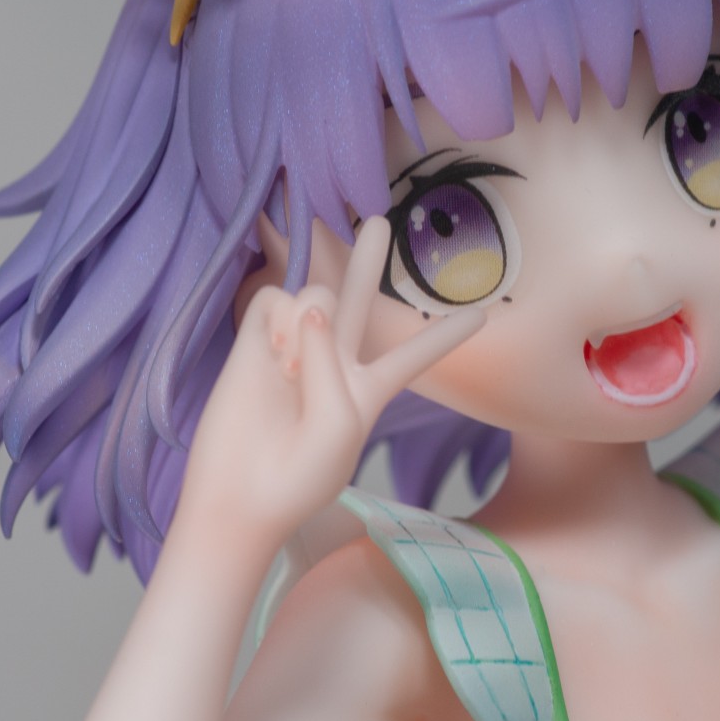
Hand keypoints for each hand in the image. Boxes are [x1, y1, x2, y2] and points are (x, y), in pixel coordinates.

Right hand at [174, 216, 484, 544]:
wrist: (237, 498)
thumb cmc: (300, 475)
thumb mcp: (341, 426)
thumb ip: (331, 362)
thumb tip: (308, 311)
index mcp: (368, 391)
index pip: (414, 356)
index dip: (445, 336)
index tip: (482, 316)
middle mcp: (333, 362)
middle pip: (359, 300)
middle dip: (365, 261)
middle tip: (377, 221)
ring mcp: (293, 349)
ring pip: (317, 296)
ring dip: (311, 322)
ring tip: (292, 370)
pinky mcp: (254, 343)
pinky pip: (276, 300)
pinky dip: (279, 320)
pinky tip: (272, 354)